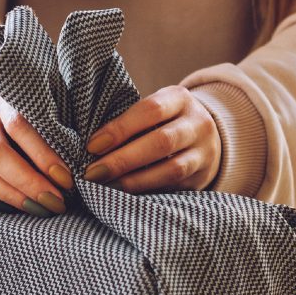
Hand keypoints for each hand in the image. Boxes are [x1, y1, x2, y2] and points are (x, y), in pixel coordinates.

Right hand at [0, 91, 72, 215]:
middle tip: (55, 202)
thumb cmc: (38, 115)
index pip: (19, 125)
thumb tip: (85, 164)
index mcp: (4, 98)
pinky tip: (11, 210)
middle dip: (27, 182)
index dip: (43, 155)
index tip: (67, 179)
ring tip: (38, 209)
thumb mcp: (51, 110)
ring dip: (9, 195)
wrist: (2, 112)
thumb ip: (61, 130)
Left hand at [82, 85, 220, 192]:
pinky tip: (124, 196)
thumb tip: (90, 146)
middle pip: (161, 142)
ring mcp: (204, 152)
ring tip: (106, 187)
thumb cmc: (163, 122)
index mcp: (179, 99)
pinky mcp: (202, 177)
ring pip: (172, 169)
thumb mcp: (153, 110)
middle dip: (123, 160)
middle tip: (93, 173)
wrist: (205, 138)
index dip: (120, 129)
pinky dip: (147, 191)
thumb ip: (129, 121)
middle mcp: (197, 123)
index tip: (92, 146)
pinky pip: (174, 187)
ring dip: (135, 181)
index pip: (150, 110)